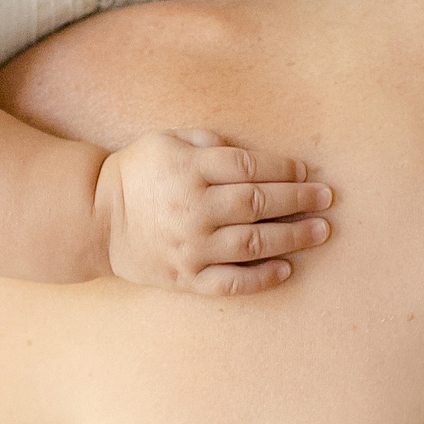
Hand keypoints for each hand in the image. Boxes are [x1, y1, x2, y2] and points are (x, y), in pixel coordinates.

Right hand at [93, 127, 332, 294]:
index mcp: (189, 169)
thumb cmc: (137, 172)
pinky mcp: (186, 278)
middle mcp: (193, 208)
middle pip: (258, 203)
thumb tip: (250, 154)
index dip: (284, 169)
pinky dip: (261, 278)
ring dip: (293, 237)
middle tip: (328, 198)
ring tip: (321, 232)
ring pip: (252, 244)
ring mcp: (191, 247)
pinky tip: (286, 269)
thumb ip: (208, 141)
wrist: (95, 219)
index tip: (308, 172)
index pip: (249, 167)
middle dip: (299, 200)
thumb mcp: (166, 140)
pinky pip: (231, 282)